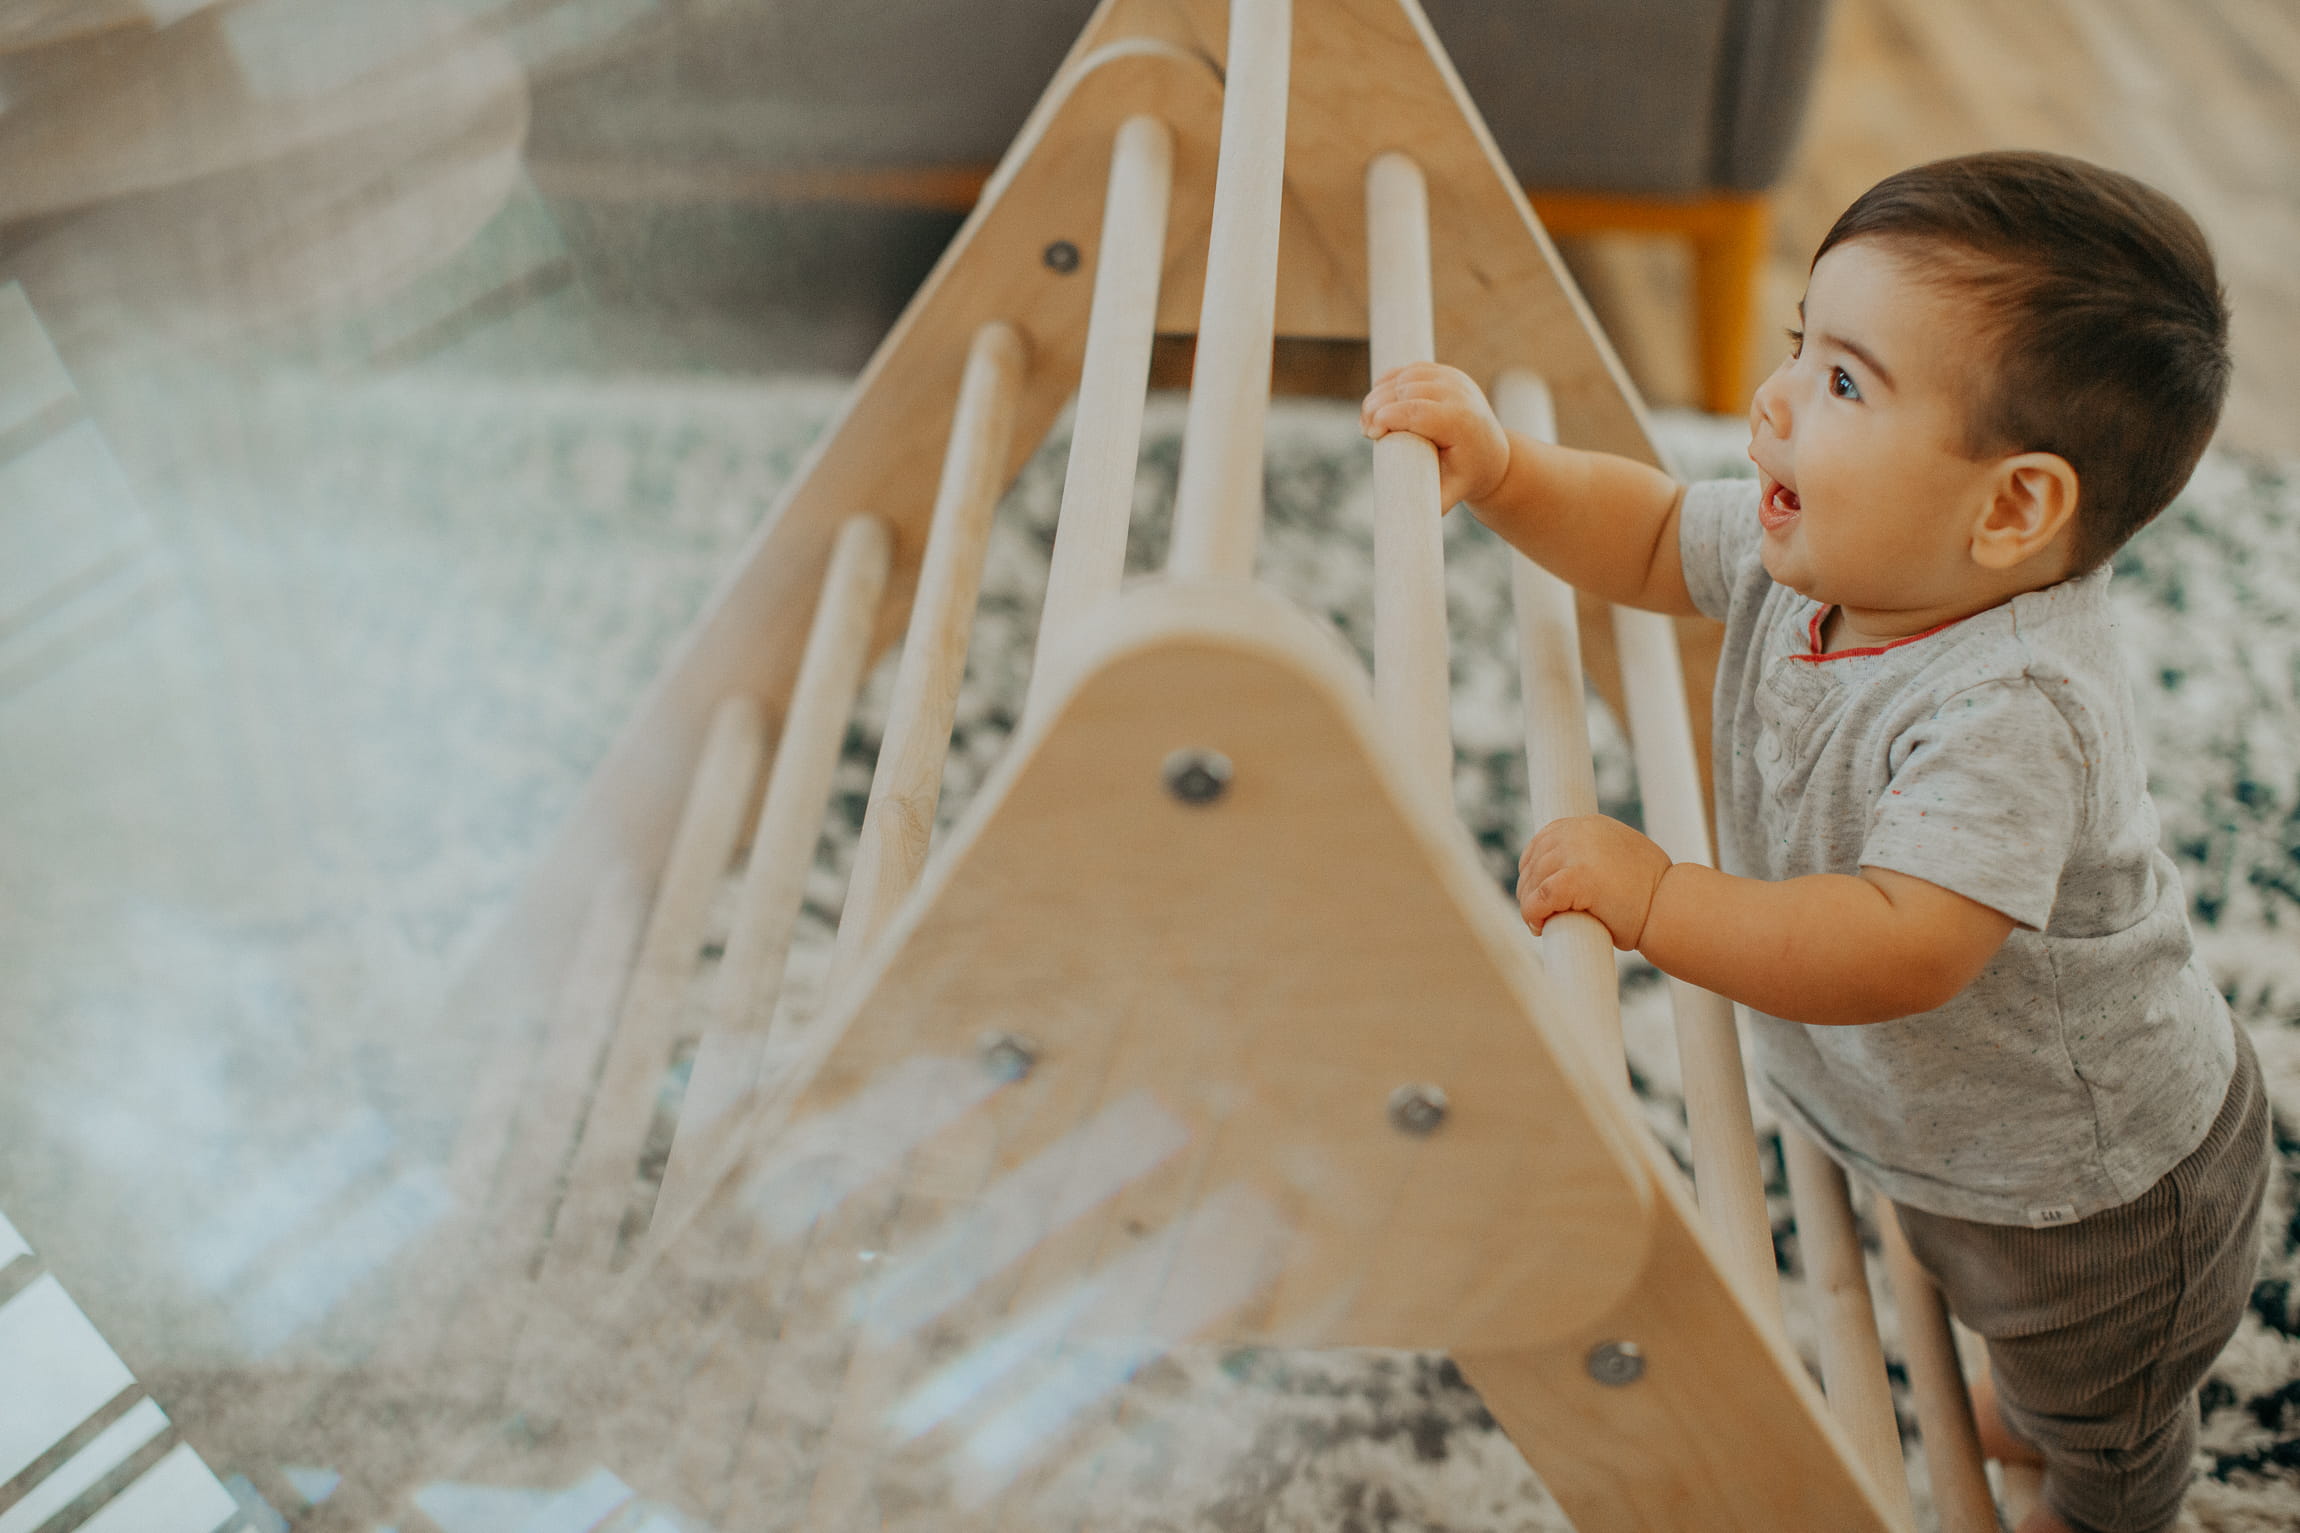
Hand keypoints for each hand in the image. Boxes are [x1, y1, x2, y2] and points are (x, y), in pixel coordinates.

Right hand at [1361, 362, 1512, 508]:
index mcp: (1462, 422)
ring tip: (1370, 419)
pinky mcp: (1448, 373)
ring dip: (1381, 394)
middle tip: (1366, 430)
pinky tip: (1379, 399)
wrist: (1494, 455)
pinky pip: (1412, 369)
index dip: (1387, 416)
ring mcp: (1455, 380)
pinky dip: (1391, 381)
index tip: (1370, 433)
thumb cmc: (1467, 478)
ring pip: (1406, 376)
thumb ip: (1427, 505)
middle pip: (1407, 390)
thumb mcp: (1449, 494)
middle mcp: (1460, 395)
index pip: (1417, 410)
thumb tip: (1401, 525)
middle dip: (1378, 406)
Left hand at [1519, 815, 1672, 949]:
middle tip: (1537, 914)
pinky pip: (1539, 898)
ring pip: (1533, 881)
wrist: (1675, 908)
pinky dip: (1533, 914)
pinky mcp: (1576, 878)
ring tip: (1540, 924)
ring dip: (1530, 905)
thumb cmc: (1654, 896)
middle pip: (1535, 859)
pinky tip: (1540, 927)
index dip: (1534, 867)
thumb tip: (1572, 874)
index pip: (1546, 838)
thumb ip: (1597, 857)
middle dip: (1529, 888)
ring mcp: (1578, 852)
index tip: (1535, 890)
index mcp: (1591, 824)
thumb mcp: (1624, 860)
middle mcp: (1581, 832)